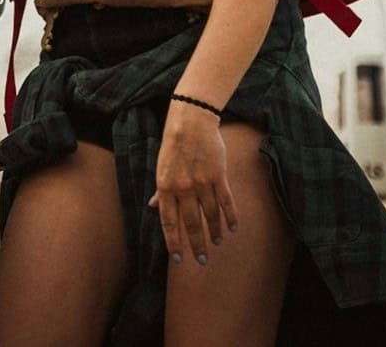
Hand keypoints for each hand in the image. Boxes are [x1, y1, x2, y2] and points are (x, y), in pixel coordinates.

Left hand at [150, 100, 236, 267]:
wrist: (190, 123)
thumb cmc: (173, 145)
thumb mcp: (161, 167)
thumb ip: (160, 190)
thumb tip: (153, 207)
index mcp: (166, 187)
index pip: (169, 221)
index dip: (173, 241)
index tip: (178, 258)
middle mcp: (183, 188)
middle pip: (191, 223)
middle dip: (196, 244)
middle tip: (201, 261)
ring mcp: (202, 183)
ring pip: (209, 215)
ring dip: (213, 232)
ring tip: (216, 244)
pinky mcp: (218, 176)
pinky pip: (226, 202)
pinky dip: (230, 217)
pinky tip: (232, 228)